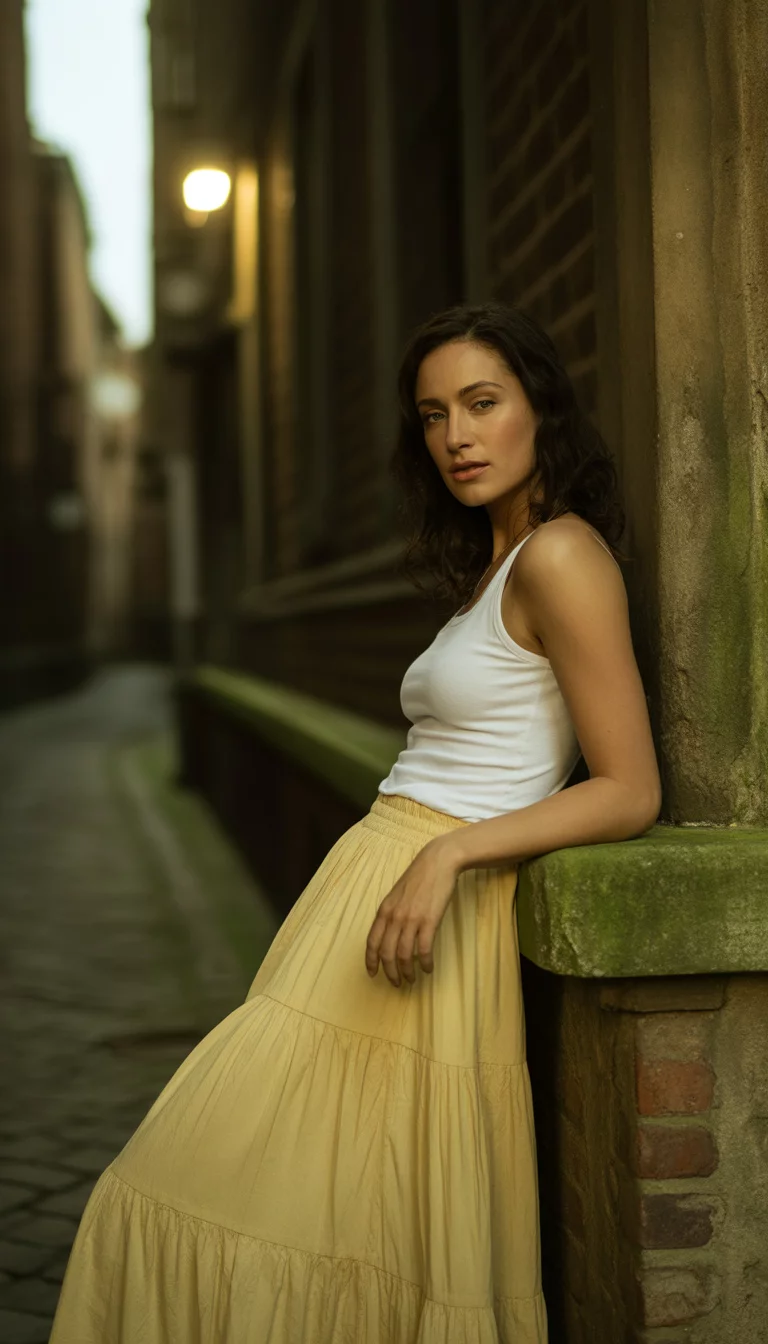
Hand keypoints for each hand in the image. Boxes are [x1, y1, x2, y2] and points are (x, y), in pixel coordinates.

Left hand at [364, 836, 460, 986]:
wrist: (437, 862)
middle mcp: (394, 917)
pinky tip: (427, 968)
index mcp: (384, 910)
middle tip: (397, 983)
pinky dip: (424, 962)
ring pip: (404, 955)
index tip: (373, 973)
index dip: (371, 960)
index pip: (372, 942)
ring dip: (407, 971)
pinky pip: (423, 949)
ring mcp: (411, 919)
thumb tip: (388, 933)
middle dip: (390, 972)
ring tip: (412, 979)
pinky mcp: (429, 920)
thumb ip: (390, 913)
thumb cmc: (418, 878)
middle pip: (387, 953)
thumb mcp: (396, 894)